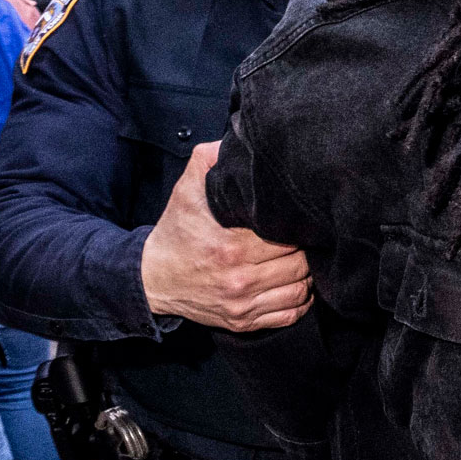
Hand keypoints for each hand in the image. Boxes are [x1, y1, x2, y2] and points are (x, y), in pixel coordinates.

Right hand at [141, 143, 312, 331]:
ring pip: (300, 289)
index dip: (298, 225)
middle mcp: (238, 278)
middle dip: (306, 249)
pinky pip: (289, 314)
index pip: (288, 236)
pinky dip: (300, 300)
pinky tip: (295, 283)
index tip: (298, 217)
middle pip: (300, 263)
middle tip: (303, 237)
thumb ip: (210, 159)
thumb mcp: (187, 190)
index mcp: (230, 245)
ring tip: (299, 258)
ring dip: (306, 275)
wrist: (154, 278)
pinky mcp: (243, 322)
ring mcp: (242, 304)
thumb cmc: (177, 231)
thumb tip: (236, 137)